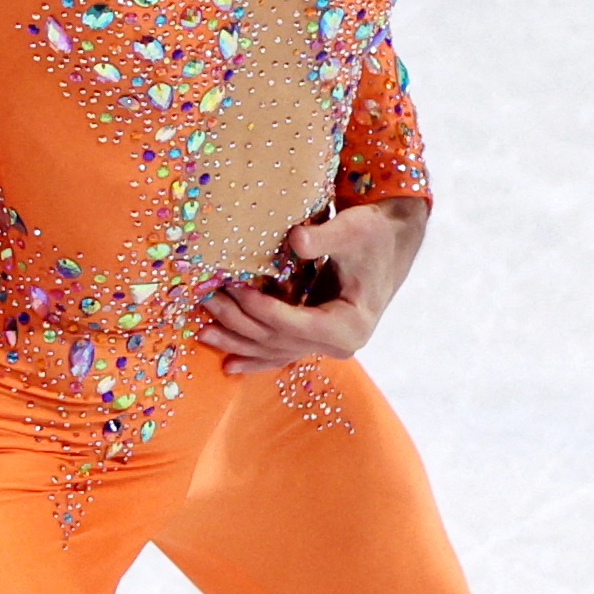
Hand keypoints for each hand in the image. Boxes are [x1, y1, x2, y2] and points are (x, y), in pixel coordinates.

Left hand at [198, 197, 429, 374]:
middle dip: (239, 325)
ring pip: (276, 350)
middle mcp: (340, 344)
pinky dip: (255, 355)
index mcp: (350, 325)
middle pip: (279, 341)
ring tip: (203, 334)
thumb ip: (324, 238)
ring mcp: (328, 346)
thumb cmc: (373, 233)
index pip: (293, 324)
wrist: (391, 243)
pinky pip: (282, 351)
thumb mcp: (353, 230)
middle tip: (204, 302)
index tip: (231, 288)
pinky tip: (229, 363)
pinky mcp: (317, 339)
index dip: (259, 309)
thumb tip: (295, 238)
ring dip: (239, 344)